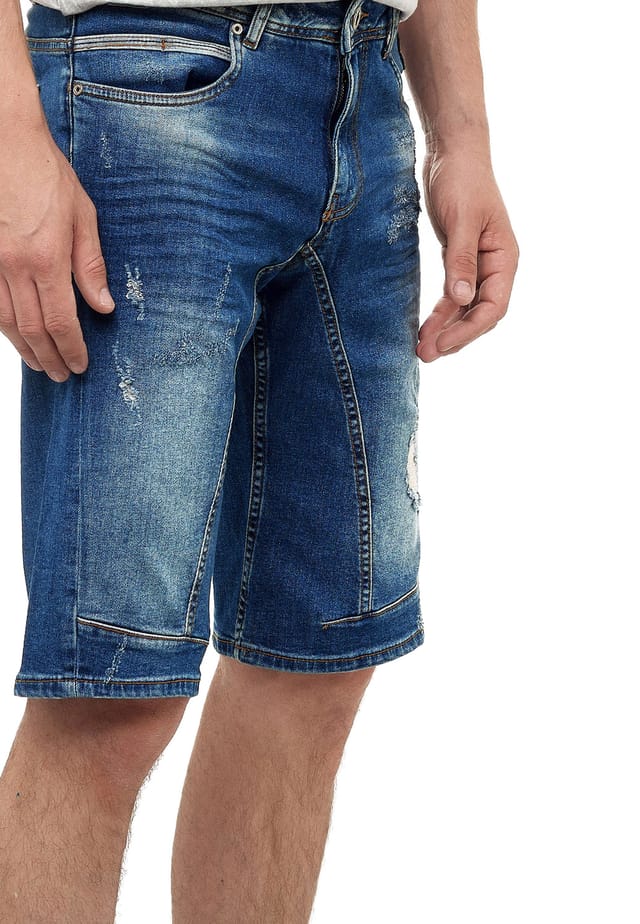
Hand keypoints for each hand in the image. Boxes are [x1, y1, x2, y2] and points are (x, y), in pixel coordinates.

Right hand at [0, 123, 114, 381]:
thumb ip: (91, 265)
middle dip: (49, 357)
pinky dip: (2, 325)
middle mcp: (14, 266)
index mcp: (47, 258)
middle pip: (32, 329)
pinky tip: (13, 335)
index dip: (71, 349)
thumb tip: (103, 307)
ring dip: (23, 348)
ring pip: (4, 322)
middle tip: (60, 375)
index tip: (79, 365)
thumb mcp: (83, 215)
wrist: (2, 138)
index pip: (61, 321)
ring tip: (38, 363)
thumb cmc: (45, 172)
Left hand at [416, 147, 518, 361]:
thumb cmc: (462, 179)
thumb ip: (461, 261)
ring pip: (464, 308)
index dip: (469, 329)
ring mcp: (477, 264)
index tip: (442, 344)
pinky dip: (440, 312)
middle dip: (455, 336)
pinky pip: (451, 295)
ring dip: (445, 329)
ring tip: (422, 350)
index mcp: (505, 257)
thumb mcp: (462, 220)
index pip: (493, 307)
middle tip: (426, 355)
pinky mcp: (458, 259)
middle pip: (479, 314)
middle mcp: (495, 265)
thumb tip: (460, 300)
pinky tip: (424, 326)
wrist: (451, 151)